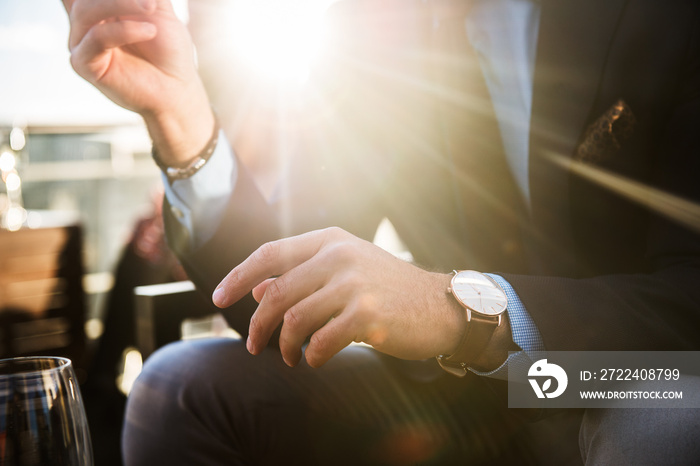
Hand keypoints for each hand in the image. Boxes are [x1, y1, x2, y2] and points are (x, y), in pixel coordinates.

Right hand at [62, 0, 213, 164]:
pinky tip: (149, 31)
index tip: (145, 1)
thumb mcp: (158, 8)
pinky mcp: (83, 64)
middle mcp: (83, 22)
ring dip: (121, 3)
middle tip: (151, 1)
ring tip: (151, 7)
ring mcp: (81, 42)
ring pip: (86, 11)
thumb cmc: (168, 50)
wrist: (176, 88)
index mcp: (97, 6)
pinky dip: (124, 30)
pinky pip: (96, 38)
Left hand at [213, 227, 466, 367]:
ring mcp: (354, 283)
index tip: (217, 298)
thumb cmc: (388, 289)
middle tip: (254, 346)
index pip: (270, 253)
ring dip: (285, 346)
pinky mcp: (368, 314)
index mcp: (329, 240)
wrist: (440, 306)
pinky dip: (312, 356)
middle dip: (258, 325)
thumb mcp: (344, 271)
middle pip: (276, 292)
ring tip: (291, 358)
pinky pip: (321, 341)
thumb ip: (301, 276)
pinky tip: (316, 359)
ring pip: (294, 319)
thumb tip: (256, 289)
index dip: (238, 276)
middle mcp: (339, 255)